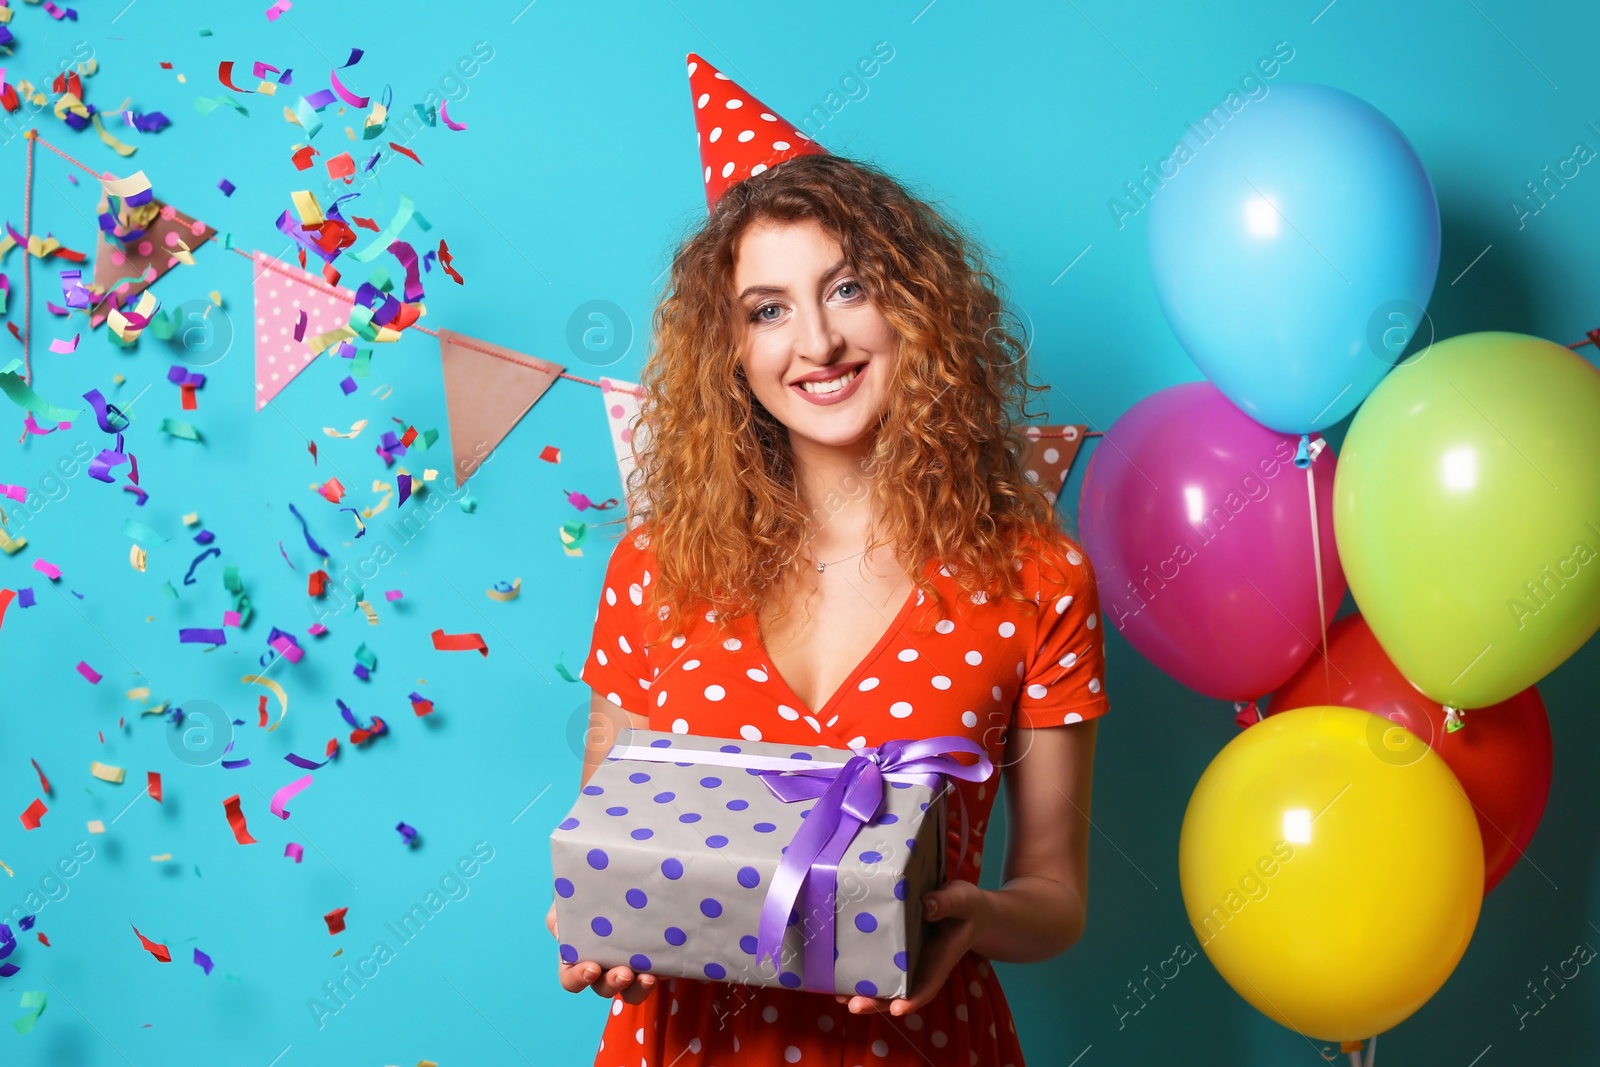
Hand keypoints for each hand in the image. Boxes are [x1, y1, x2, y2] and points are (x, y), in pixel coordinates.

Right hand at [547, 899, 660, 1003]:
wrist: (632, 878)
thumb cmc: (594, 891)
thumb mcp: (574, 895)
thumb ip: (562, 910)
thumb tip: (559, 930)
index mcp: (579, 954)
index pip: (571, 978)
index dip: (577, 978)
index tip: (591, 969)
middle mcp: (604, 966)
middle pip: (603, 988)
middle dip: (612, 983)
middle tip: (624, 973)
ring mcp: (631, 967)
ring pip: (631, 991)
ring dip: (637, 988)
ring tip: (647, 977)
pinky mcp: (656, 962)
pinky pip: (659, 975)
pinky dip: (662, 972)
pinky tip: (666, 963)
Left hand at [835, 879, 990, 1015]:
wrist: (967, 909)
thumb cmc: (967, 906)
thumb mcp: (962, 900)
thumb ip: (946, 903)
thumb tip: (925, 905)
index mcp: (940, 958)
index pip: (927, 985)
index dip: (912, 999)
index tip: (897, 1010)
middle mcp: (920, 965)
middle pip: (899, 991)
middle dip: (877, 1002)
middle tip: (854, 1006)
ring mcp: (906, 960)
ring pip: (885, 982)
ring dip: (864, 992)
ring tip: (839, 996)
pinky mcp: (894, 947)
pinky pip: (878, 962)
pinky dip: (860, 970)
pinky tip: (838, 971)